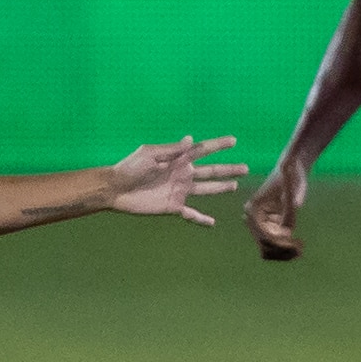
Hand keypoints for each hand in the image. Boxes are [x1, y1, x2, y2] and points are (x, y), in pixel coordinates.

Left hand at [108, 136, 246, 225]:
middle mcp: (182, 174)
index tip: (234, 140)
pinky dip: (201, 219)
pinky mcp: (172, 206)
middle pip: (210, 171)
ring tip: (235, 186)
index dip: (218, 145)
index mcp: (178, 159)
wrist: (115, 189)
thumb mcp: (150, 154)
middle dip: (228, 169)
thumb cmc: (130, 168)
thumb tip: (191, 139)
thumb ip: (171, 150)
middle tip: (245, 168)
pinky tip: (212, 223)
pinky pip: (190, 214)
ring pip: (206, 190)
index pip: (202, 150)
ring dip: (221, 188)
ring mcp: (179, 191)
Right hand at [242, 160, 307, 260]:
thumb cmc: (293, 174)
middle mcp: (251, 218)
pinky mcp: (267, 227)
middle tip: (300, 249)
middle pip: (263, 243)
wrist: (291, 169)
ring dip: (282, 254)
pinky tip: (297, 249)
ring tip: (299, 252)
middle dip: (281, 249)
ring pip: (266, 249)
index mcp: (253, 209)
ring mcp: (259, 224)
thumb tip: (295, 210)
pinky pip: (272, 246)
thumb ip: (295, 196)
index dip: (278, 242)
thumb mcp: (295, 184)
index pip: (262, 233)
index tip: (295, 242)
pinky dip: (283, 250)